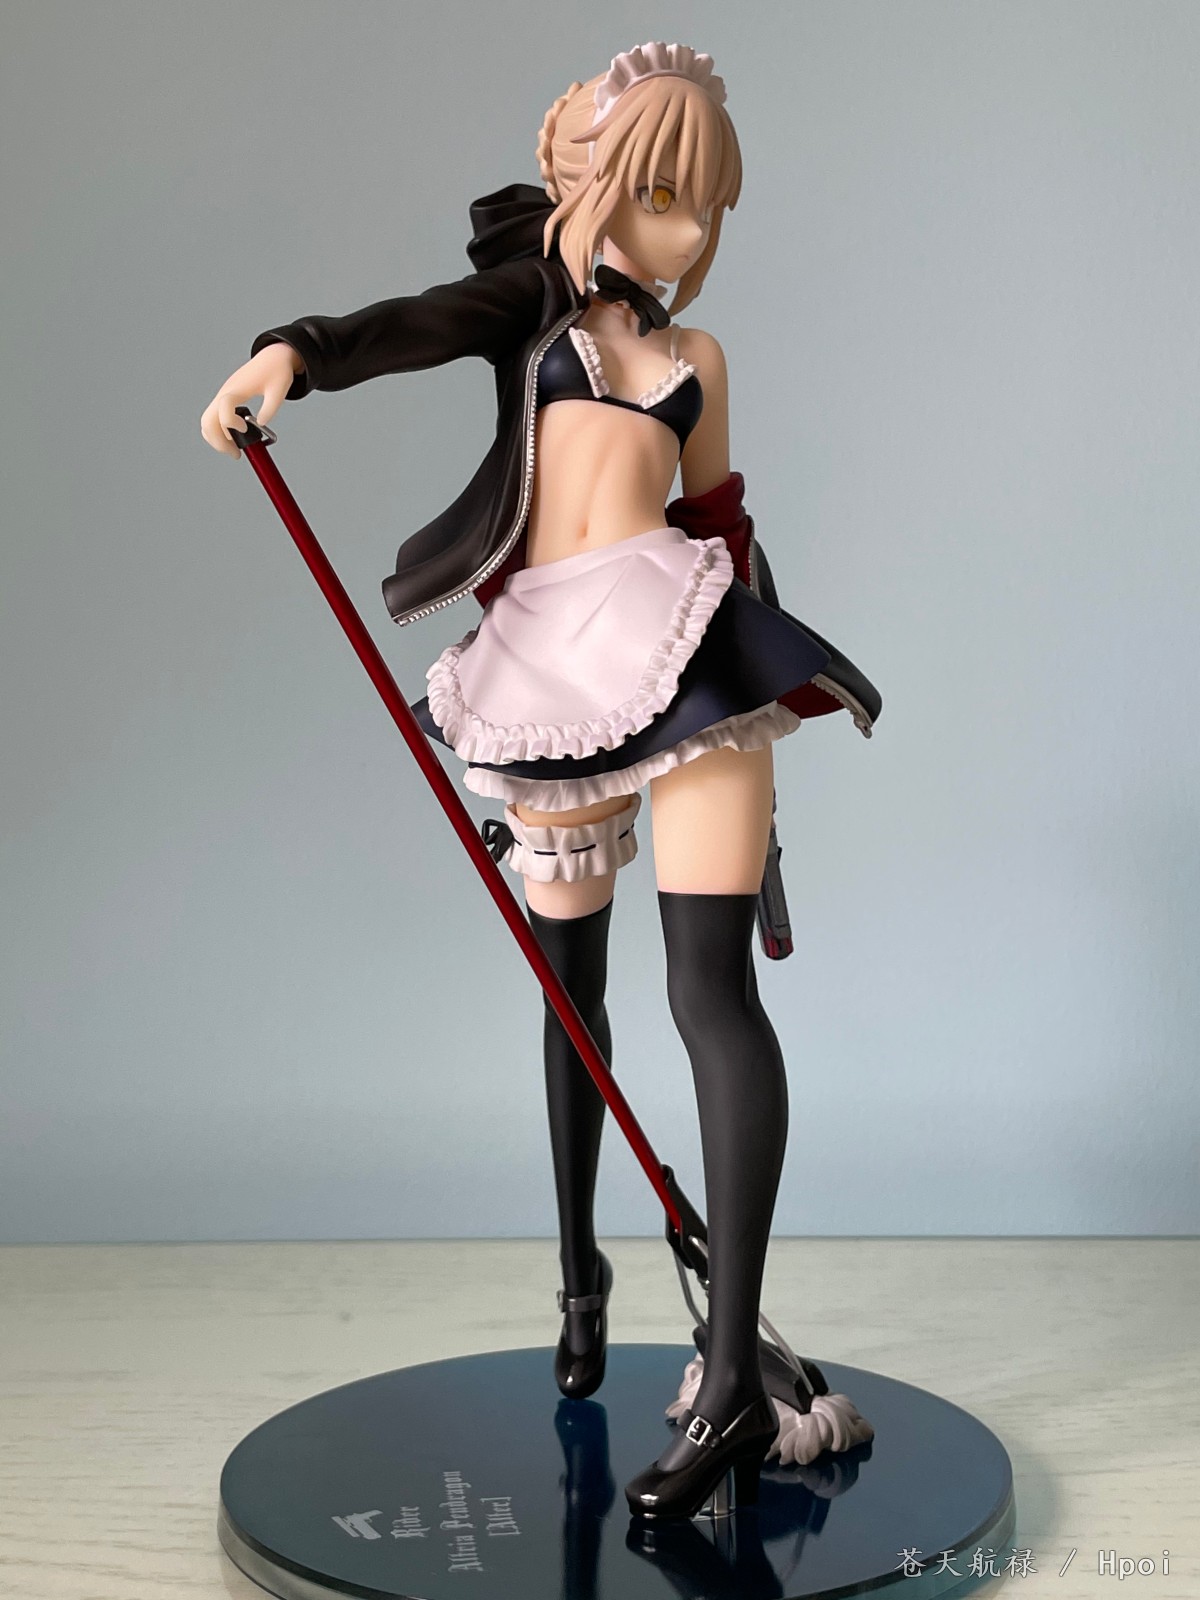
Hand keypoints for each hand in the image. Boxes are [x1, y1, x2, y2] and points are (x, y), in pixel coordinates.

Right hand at [200, 342, 302, 457]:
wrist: (272, 357)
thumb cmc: (276, 370)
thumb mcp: (279, 390)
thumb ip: (270, 408)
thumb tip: (261, 425)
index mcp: (237, 389)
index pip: (223, 408)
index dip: (230, 422)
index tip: (245, 429)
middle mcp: (225, 393)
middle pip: (208, 420)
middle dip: (219, 441)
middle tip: (236, 454)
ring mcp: (222, 396)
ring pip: (207, 421)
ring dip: (216, 439)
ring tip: (234, 450)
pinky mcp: (224, 399)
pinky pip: (212, 418)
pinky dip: (217, 432)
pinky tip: (233, 440)